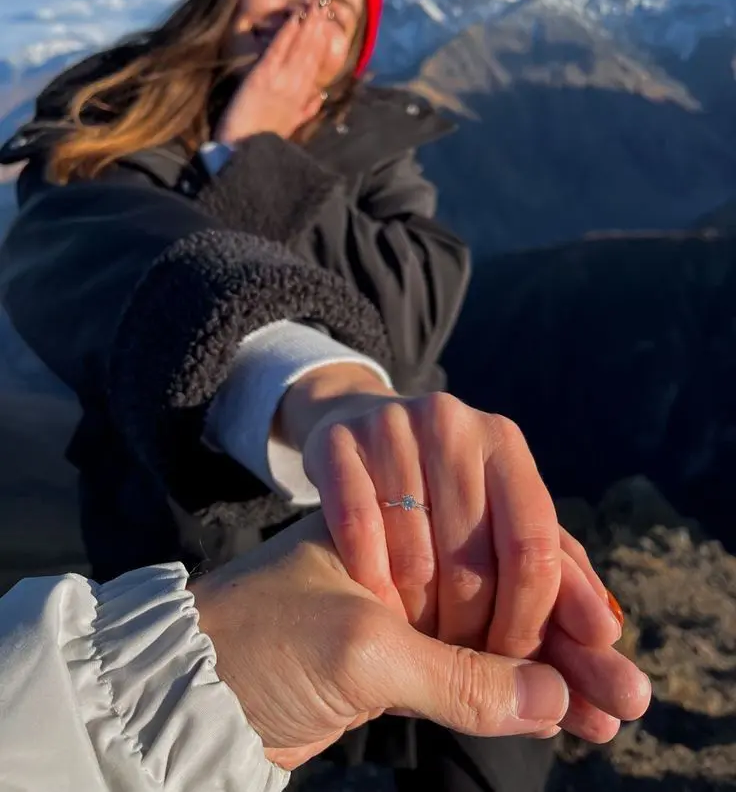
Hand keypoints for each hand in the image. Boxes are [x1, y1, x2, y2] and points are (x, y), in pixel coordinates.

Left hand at [191, 514, 647, 771]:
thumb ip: (456, 674)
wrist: (183, 688)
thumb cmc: (255, 639)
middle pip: (513, 588)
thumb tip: (549, 696)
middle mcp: (413, 550)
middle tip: (624, 690)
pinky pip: (471, 674)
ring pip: (499, 634)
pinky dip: (512, 696)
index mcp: (402, 516)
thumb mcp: (360, 650)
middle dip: (569, 638)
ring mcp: (408, 603)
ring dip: (552, 671)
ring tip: (608, 714)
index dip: (558, 591)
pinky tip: (556, 716)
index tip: (600, 642)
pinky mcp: (398, 655)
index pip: (503, 542)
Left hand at [213, 3, 330, 143]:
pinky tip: (293, 18)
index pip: (315, 67)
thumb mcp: (290, 127)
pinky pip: (278, 50)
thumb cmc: (260, 141)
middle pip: (310, 54)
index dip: (322, 46)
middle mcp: (296, 88)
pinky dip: (286, 33)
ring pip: (298, 49)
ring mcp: (281, 82)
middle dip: (318, 30)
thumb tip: (320, 94)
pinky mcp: (263, 78)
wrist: (242, 152)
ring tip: (314, 8)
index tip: (328, 28)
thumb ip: (306, 110)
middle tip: (323, 7)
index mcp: (302, 100)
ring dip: (307, 26)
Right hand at [277, 372, 635, 740]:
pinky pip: (359, 531)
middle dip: (473, 635)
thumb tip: (609, 642)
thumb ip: (555, 581)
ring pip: (414, 558)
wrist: (355, 428)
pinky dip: (370, 583)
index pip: (534, 548)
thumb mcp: (500, 522)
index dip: (531, 623)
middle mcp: (451, 424)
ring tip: (418, 646)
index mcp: (503, 443)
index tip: (519, 670)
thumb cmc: (441, 495)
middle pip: (474, 562)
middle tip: (463, 670)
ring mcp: (390, 428)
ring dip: (418, 622)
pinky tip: (376, 609)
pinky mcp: (337, 442)